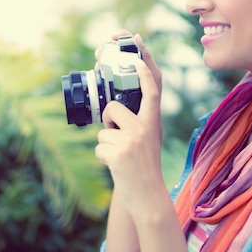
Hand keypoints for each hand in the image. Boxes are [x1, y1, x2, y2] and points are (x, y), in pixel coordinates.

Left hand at [95, 32, 166, 220]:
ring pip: (103, 131)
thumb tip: (112, 111)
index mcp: (152, 123)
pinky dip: (102, 158)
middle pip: (114, 108)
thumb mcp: (148, 141)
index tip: (136, 53)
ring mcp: (132, 141)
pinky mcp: (119, 154)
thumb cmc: (144, 167)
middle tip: (117, 136)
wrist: (148, 197)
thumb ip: (137, 123)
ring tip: (121, 158)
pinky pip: (98, 147)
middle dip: (108, 120)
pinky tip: (116, 167)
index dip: (144, 71)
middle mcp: (145, 128)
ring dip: (106, 145)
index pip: (152, 91)